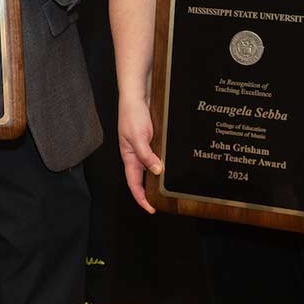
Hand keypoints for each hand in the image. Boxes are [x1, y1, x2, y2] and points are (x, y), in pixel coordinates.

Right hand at [117, 92, 162, 212]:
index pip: (133, 183)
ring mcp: (145, 147)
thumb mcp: (137, 136)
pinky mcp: (153, 140)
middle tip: (163, 203)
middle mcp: (137, 154)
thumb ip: (145, 155)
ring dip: (160, 178)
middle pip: (143, 178)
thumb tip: (157, 172)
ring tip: (171, 188)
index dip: (141, 198)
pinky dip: (165, 163)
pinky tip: (174, 166)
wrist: (138, 94)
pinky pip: (159, 156)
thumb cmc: (132, 114)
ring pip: (152, 168)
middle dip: (151, 192)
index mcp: (129, 156)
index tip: (151, 209)